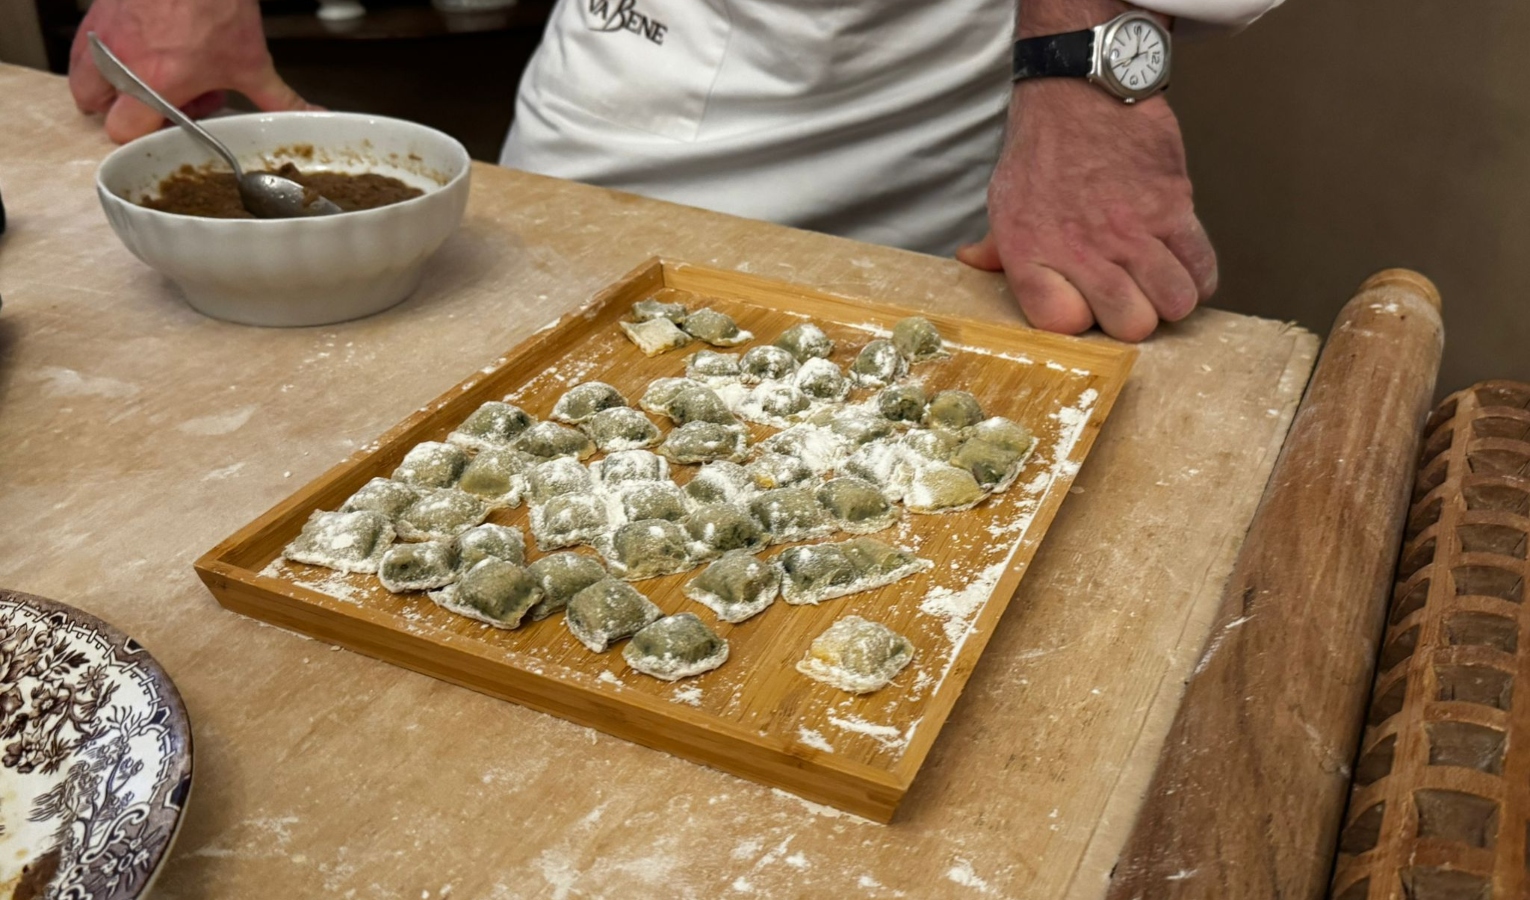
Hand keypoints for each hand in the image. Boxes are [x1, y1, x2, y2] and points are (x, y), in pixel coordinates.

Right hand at [69, 0, 315, 143]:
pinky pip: (83, 46)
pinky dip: (100, 53)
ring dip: (106, 83)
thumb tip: (308, 117)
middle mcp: (121, 62)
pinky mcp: (95, 16)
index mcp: (156, 83)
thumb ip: (277, 98)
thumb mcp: (251, 61)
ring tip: (141, 74)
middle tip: (155, 99)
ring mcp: (103, 37)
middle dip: (122, 110)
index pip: (123, 131)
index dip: (141, 133)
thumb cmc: (216, 5)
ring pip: (83, 77)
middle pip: (96, 108)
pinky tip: (134, 47)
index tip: (163, 126)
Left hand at [958, 79, 1217, 341]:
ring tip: (1158, 286)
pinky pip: (1201, 266)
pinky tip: (1183, 268)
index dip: (1077, 322)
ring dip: (1169, 301)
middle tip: (1129, 300)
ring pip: (1173, 302)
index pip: (1062, 324)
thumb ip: (996, 244)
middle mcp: (1083, 248)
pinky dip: (1198, 276)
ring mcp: (1133, 230)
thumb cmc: (1041, 149)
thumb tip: (974, 263)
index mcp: (1032, 251)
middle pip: (1130, 323)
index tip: (1083, 309)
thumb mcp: (1004, 199)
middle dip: (1133, 320)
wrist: (1080, 89)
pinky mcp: (1173, 207)